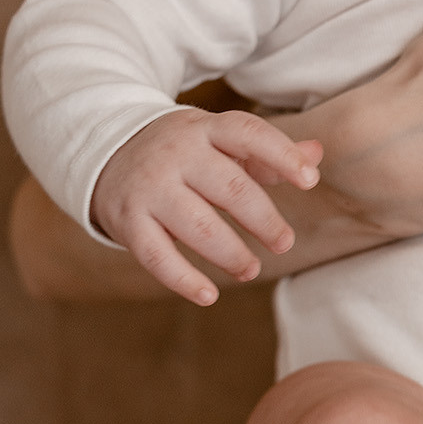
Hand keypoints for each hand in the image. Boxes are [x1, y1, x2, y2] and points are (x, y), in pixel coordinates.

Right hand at [91, 109, 322, 304]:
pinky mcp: (128, 220)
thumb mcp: (219, 140)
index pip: (248, 133)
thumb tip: (317, 155)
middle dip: (262, 220)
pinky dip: (184, 279)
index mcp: (205, 128)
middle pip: (229, 187)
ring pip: (197, 225)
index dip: (281, 155)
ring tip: (251, 270)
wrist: (105, 150)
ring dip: (230, 254)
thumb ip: (266, 152)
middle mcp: (176, 154)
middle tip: (284, 243)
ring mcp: (150, 187)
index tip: (310, 181)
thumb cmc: (182, 151)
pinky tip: (209, 295)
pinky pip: (157, 256)